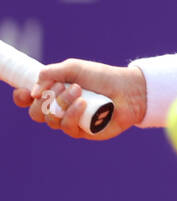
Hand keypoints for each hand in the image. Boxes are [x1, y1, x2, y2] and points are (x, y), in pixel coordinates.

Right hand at [11, 59, 147, 139]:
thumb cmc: (103, 78)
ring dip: (62, 103)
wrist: (129, 89)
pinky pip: (68, 127)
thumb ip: (51, 73)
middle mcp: (60, 109)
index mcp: (54, 93)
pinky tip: (83, 103)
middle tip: (62, 86)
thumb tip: (33, 90)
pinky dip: (72, 114)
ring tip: (79, 90)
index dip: (22, 98)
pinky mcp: (84, 132)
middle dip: (45, 99)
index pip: (29, 101)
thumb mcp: (74, 68)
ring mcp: (72, 122)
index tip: (26, 92)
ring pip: (51, 120)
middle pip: (35, 113)